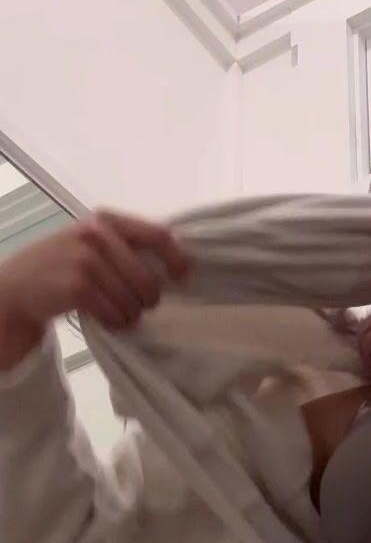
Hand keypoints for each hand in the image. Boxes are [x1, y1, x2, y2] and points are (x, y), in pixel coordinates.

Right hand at [0, 211, 188, 368]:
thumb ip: (127, 246)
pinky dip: (114, 323)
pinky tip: (101, 318)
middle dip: (147, 300)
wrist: (14, 289)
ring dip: (129, 314)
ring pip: (134, 301)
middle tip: (134, 305)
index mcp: (105, 219)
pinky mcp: (76, 287)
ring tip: (111, 310)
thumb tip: (179, 262)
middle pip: (148, 279)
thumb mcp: (91, 244)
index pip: (158, 235)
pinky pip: (116, 314)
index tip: (182, 279)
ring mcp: (85, 260)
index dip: (177, 260)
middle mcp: (96, 234)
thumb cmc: (60, 267)